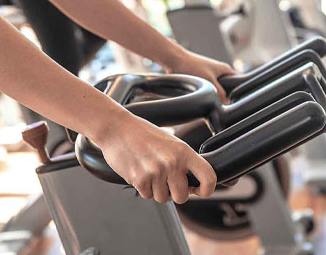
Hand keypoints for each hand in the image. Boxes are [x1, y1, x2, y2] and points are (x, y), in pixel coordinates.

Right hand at [93, 112, 216, 202]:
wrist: (117, 128)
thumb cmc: (142, 134)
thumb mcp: (170, 142)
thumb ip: (182, 160)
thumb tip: (193, 182)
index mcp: (184, 151)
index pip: (208, 177)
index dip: (207, 189)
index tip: (200, 191)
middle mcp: (172, 162)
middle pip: (182, 196)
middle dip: (173, 193)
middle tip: (165, 181)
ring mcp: (156, 172)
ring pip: (163, 198)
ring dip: (156, 190)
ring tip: (149, 171)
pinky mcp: (140, 179)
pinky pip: (147, 195)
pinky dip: (143, 188)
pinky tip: (139, 171)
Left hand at [164, 49, 235, 101]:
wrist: (176, 60)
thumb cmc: (192, 67)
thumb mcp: (209, 82)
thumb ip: (220, 93)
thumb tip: (226, 102)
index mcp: (225, 69)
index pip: (238, 82)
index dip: (237, 92)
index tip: (233, 101)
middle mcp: (220, 71)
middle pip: (227, 87)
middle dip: (224, 95)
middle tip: (220, 102)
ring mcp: (211, 74)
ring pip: (217, 88)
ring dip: (214, 94)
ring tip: (210, 98)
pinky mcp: (202, 77)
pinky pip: (208, 87)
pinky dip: (207, 92)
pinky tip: (202, 96)